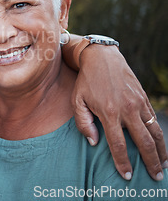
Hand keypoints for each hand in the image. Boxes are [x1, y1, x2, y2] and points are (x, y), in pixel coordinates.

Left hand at [73, 44, 167, 180]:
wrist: (102, 58)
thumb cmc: (86, 81)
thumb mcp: (77, 101)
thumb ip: (83, 123)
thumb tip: (93, 142)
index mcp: (109, 112)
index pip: (118, 144)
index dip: (123, 162)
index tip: (126, 175)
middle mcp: (127, 109)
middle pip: (143, 142)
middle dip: (150, 163)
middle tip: (154, 178)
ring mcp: (138, 104)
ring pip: (155, 133)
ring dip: (161, 151)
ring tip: (162, 166)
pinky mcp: (144, 98)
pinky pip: (154, 121)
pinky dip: (160, 136)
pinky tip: (160, 146)